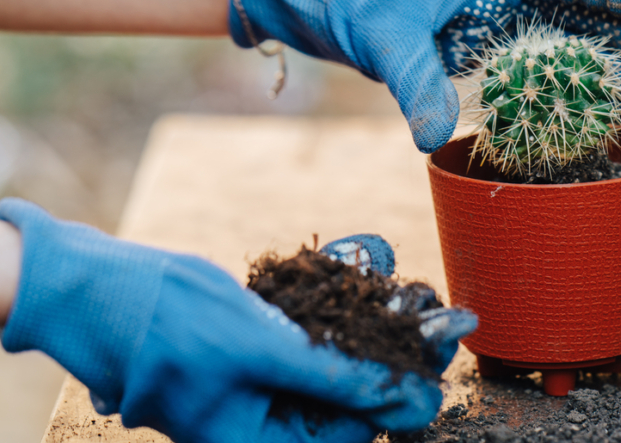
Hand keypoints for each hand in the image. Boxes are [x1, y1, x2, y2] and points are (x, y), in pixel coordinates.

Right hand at [0, 199, 467, 442]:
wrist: (96, 288)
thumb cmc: (168, 324)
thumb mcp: (262, 349)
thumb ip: (338, 378)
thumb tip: (415, 402)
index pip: (356, 431)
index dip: (403, 386)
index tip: (443, 338)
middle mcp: (263, 424)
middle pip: (350, 395)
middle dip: (392, 350)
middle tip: (435, 311)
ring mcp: (256, 388)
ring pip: (332, 362)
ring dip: (369, 325)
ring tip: (405, 290)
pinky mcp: (252, 354)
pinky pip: (306, 339)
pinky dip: (333, 310)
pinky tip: (362, 274)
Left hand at [230, 0, 620, 152]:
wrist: (345, 6)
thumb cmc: (366, 4)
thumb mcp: (387, 37)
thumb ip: (414, 81)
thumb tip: (430, 137)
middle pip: (600, 20)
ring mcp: (518, 23)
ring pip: (590, 51)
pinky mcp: (508, 52)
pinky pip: (562, 74)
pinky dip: (593, 99)